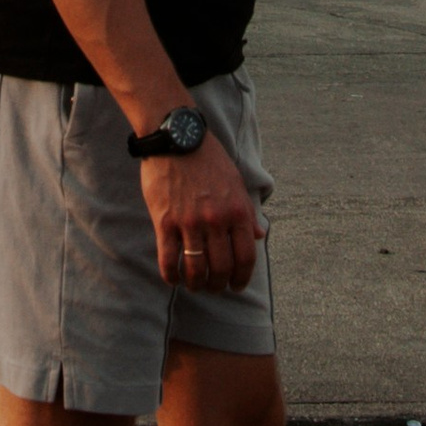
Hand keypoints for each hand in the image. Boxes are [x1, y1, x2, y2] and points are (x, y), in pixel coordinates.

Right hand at [139, 140, 262, 290]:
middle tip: (214, 288)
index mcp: (237, 211)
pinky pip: (168, 259)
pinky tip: (173, 279)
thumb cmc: (208, 159)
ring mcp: (190, 223)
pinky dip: (171, 275)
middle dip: (218, 285)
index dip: (242, 278)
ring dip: (196, 284)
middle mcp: (216, 220)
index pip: (246, 257)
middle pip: (221, 268)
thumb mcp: (235, 183)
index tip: (236, 286)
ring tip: (194, 285)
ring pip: (196, 269)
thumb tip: (260, 236)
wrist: (177, 138)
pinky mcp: (165, 221)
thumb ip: (248, 212)